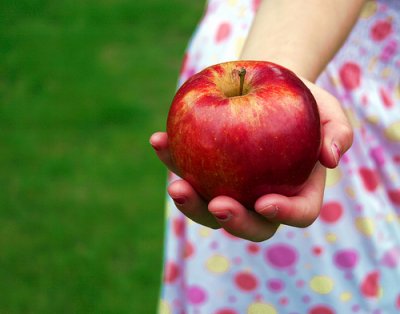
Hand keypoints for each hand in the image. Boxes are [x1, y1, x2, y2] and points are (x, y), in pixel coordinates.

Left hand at [150, 80, 352, 241]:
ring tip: (176, 185)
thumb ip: (337, 132)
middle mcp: (261, 197)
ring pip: (209, 207)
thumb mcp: (326, 108)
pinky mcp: (204, 168)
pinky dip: (171, 158)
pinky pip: (186, 169)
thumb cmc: (301, 100)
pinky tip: (159, 142)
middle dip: (231, 221)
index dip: (283, 214)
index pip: (297, 212)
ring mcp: (230, 186)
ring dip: (191, 202)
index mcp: (296, 191)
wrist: (267, 84)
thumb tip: (331, 158)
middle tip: (216, 204)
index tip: (263, 202)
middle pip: (248, 223)